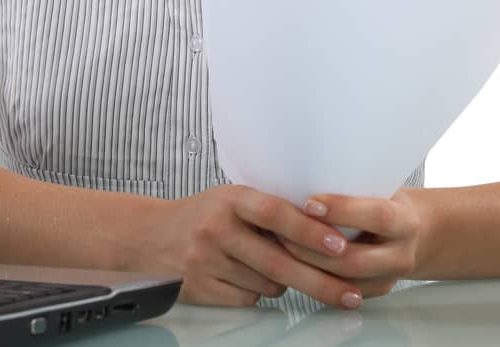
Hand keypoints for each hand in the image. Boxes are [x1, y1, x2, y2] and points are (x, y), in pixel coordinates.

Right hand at [146, 184, 367, 307]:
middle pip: (278, 262)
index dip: (310, 230)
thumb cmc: (205, 215)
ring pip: (267, 284)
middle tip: (349, 294)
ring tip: (273, 265)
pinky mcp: (200, 288)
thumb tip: (326, 229)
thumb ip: (271, 211)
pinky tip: (248, 277)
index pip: (276, 213)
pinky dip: (258, 293)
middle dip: (319, 281)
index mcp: (231, 199)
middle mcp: (216, 229)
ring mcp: (206, 261)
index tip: (339, 244)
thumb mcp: (234, 199)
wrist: (151, 236)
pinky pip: (247, 299)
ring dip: (283, 282)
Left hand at [276, 189, 424, 299]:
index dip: (343, 211)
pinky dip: (315, 279)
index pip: (377, 217)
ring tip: (283, 246)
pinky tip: (294, 263)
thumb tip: (304, 173)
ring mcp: (388, 279)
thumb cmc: (386, 202)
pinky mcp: (373, 293)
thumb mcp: (380, 188)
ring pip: (344, 282)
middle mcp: (401, 255)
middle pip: (355, 260)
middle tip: (283, 230)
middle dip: (314, 247)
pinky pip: (340, 295)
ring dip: (309, 266)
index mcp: (405, 222)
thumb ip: (354, 186)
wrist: (412, 233)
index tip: (309, 203)